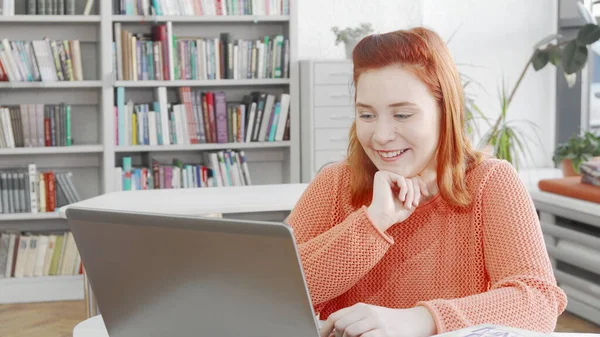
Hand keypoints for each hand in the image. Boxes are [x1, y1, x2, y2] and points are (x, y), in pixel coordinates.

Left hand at [319, 303, 435, 336]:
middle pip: (340, 325)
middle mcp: (368, 312)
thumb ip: (352, 321)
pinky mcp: (385, 333)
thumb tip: (330, 332)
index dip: (325, 330)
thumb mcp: (369, 316)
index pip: (335, 317)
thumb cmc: (388, 321)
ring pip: (349, 332)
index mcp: (361, 307)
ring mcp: (377, 323)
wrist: (413, 322)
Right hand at [366, 171, 429, 231]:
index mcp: (394, 184)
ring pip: (407, 180)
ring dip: (411, 194)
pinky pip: (401, 178)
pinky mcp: (382, 175)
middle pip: (411, 179)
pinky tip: (401, 199)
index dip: (421, 186)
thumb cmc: (396, 213)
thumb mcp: (410, 200)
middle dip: (416, 192)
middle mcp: (389, 178)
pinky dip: (404, 189)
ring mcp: (385, 176)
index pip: (412, 179)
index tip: (425, 194)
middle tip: (415, 204)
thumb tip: (421, 179)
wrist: (384, 218)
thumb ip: (415, 190)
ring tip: (407, 206)